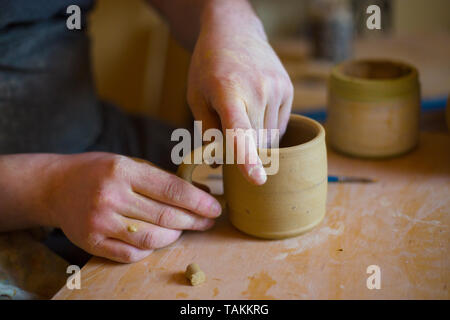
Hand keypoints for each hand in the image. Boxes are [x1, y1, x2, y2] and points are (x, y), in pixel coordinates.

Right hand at [44, 152, 221, 262]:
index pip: (170, 189)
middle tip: (207, 221)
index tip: (215, 208)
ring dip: (175, 236)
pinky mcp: (92, 242)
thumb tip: (197, 195)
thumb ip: (159, 180)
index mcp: (123, 171)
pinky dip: (151, 248)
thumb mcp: (128, 164)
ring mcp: (100, 222)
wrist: (56, 186)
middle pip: (165, 216)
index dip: (197, 201)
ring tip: (184, 229)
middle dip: (193, 220)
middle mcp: (111, 196)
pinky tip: (158, 239)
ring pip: (151, 238)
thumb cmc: (98, 172)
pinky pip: (132, 253)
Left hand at [187, 1, 292, 184]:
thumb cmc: (208, 67)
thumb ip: (208, 131)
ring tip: (241, 114)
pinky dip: (266, 129)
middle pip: (255, 141)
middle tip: (228, 133)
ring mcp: (276, 88)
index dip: (248, 157)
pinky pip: (279, 126)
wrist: (234, 32)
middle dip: (242, 149)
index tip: (258, 179)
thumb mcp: (196, 97)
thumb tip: (220, 165)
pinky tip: (254, 112)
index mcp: (227, 91)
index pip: (240, 130)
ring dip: (255, 140)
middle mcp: (257, 89)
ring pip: (270, 137)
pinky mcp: (287, 89)